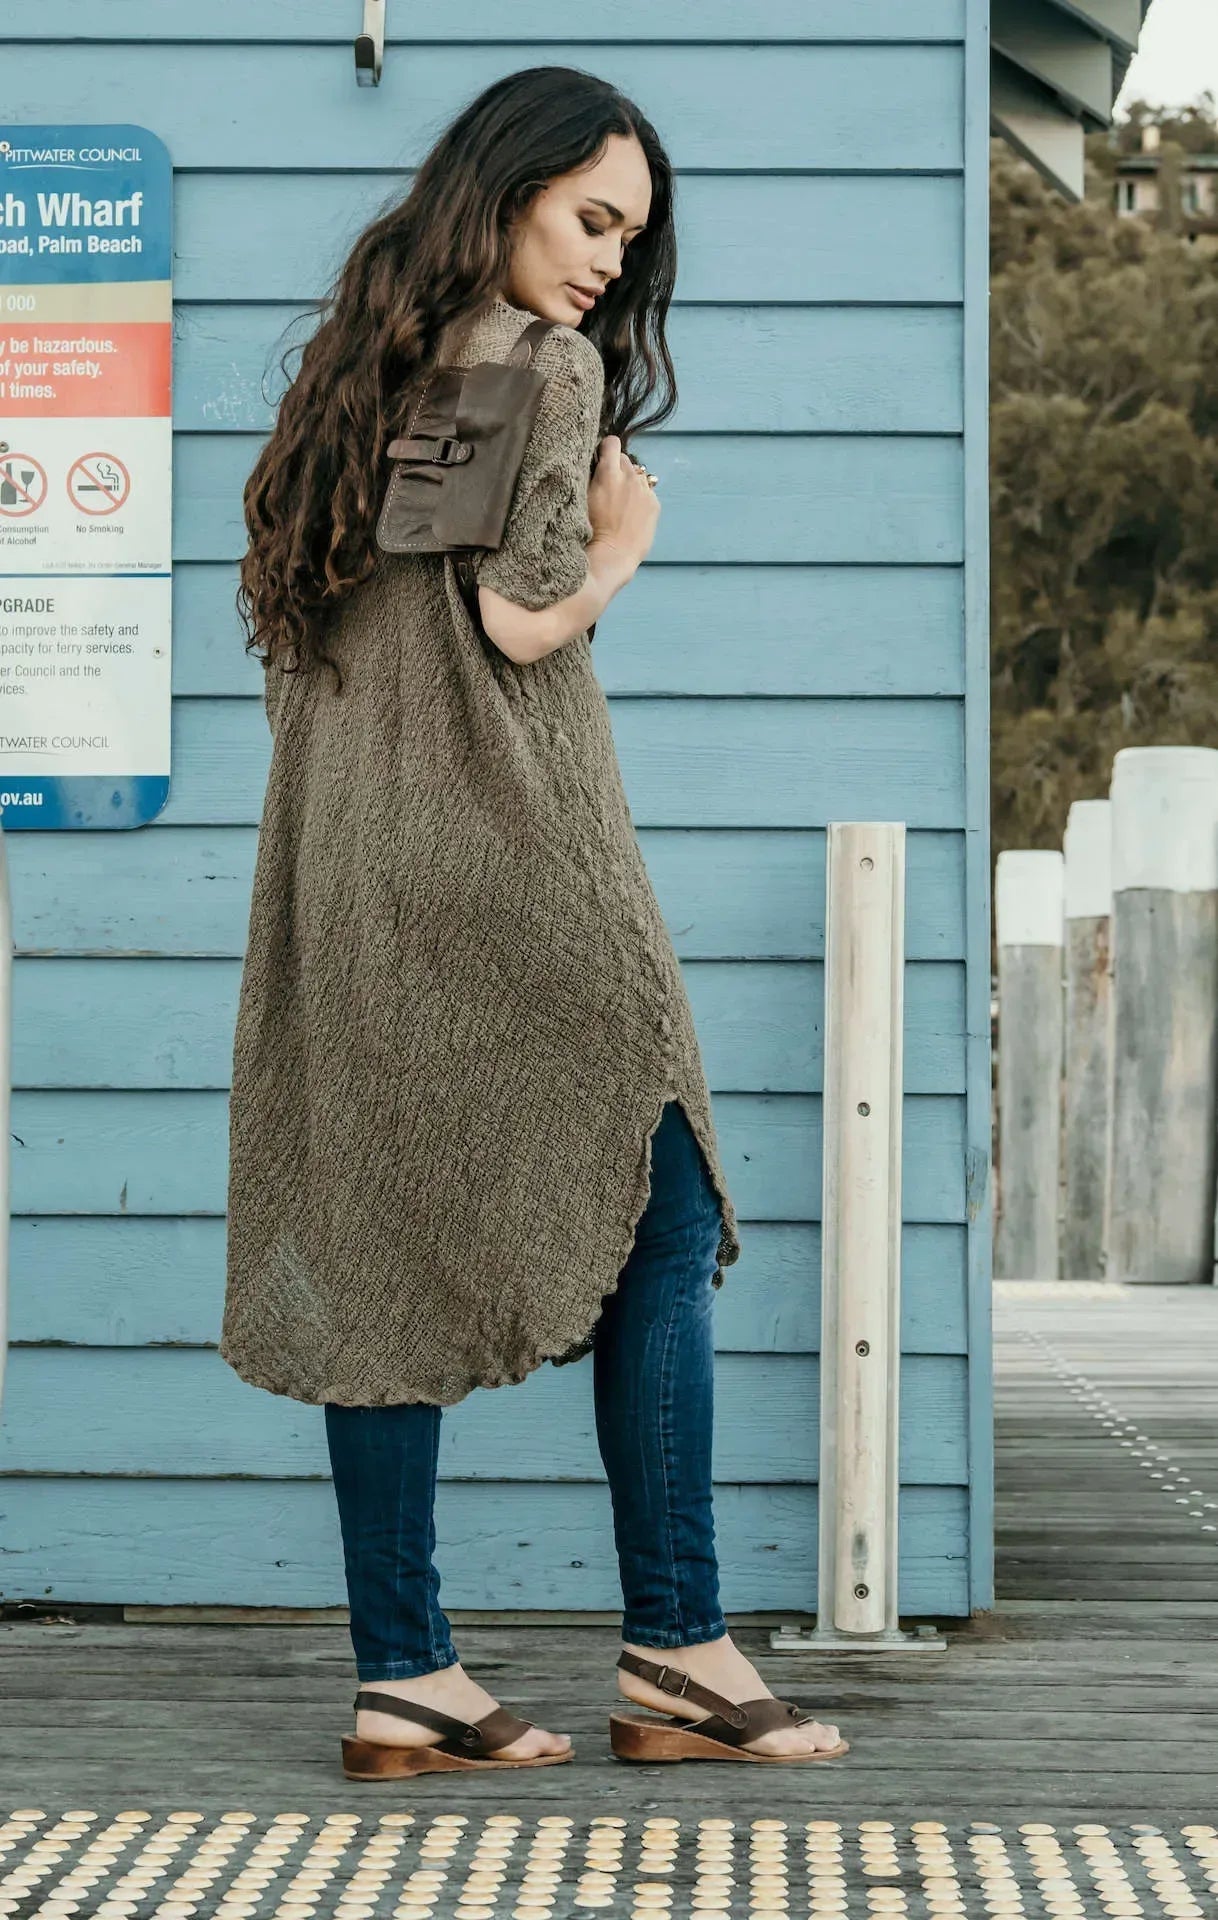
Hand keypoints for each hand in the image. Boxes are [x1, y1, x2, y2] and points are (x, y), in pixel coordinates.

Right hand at [587, 434, 659, 571]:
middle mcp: (629, 477)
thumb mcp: (581, 498)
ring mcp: (645, 490)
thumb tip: (592, 464)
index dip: (606, 449)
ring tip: (621, 502)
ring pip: (638, 475)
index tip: (601, 458)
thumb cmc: (591, 531)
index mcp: (608, 472)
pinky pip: (647, 492)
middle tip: (609, 486)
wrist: (613, 555)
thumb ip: (589, 477)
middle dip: (617, 468)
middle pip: (625, 459)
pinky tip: (631, 514)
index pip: (612, 442)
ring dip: (630, 482)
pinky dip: (640, 498)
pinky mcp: (655, 504)